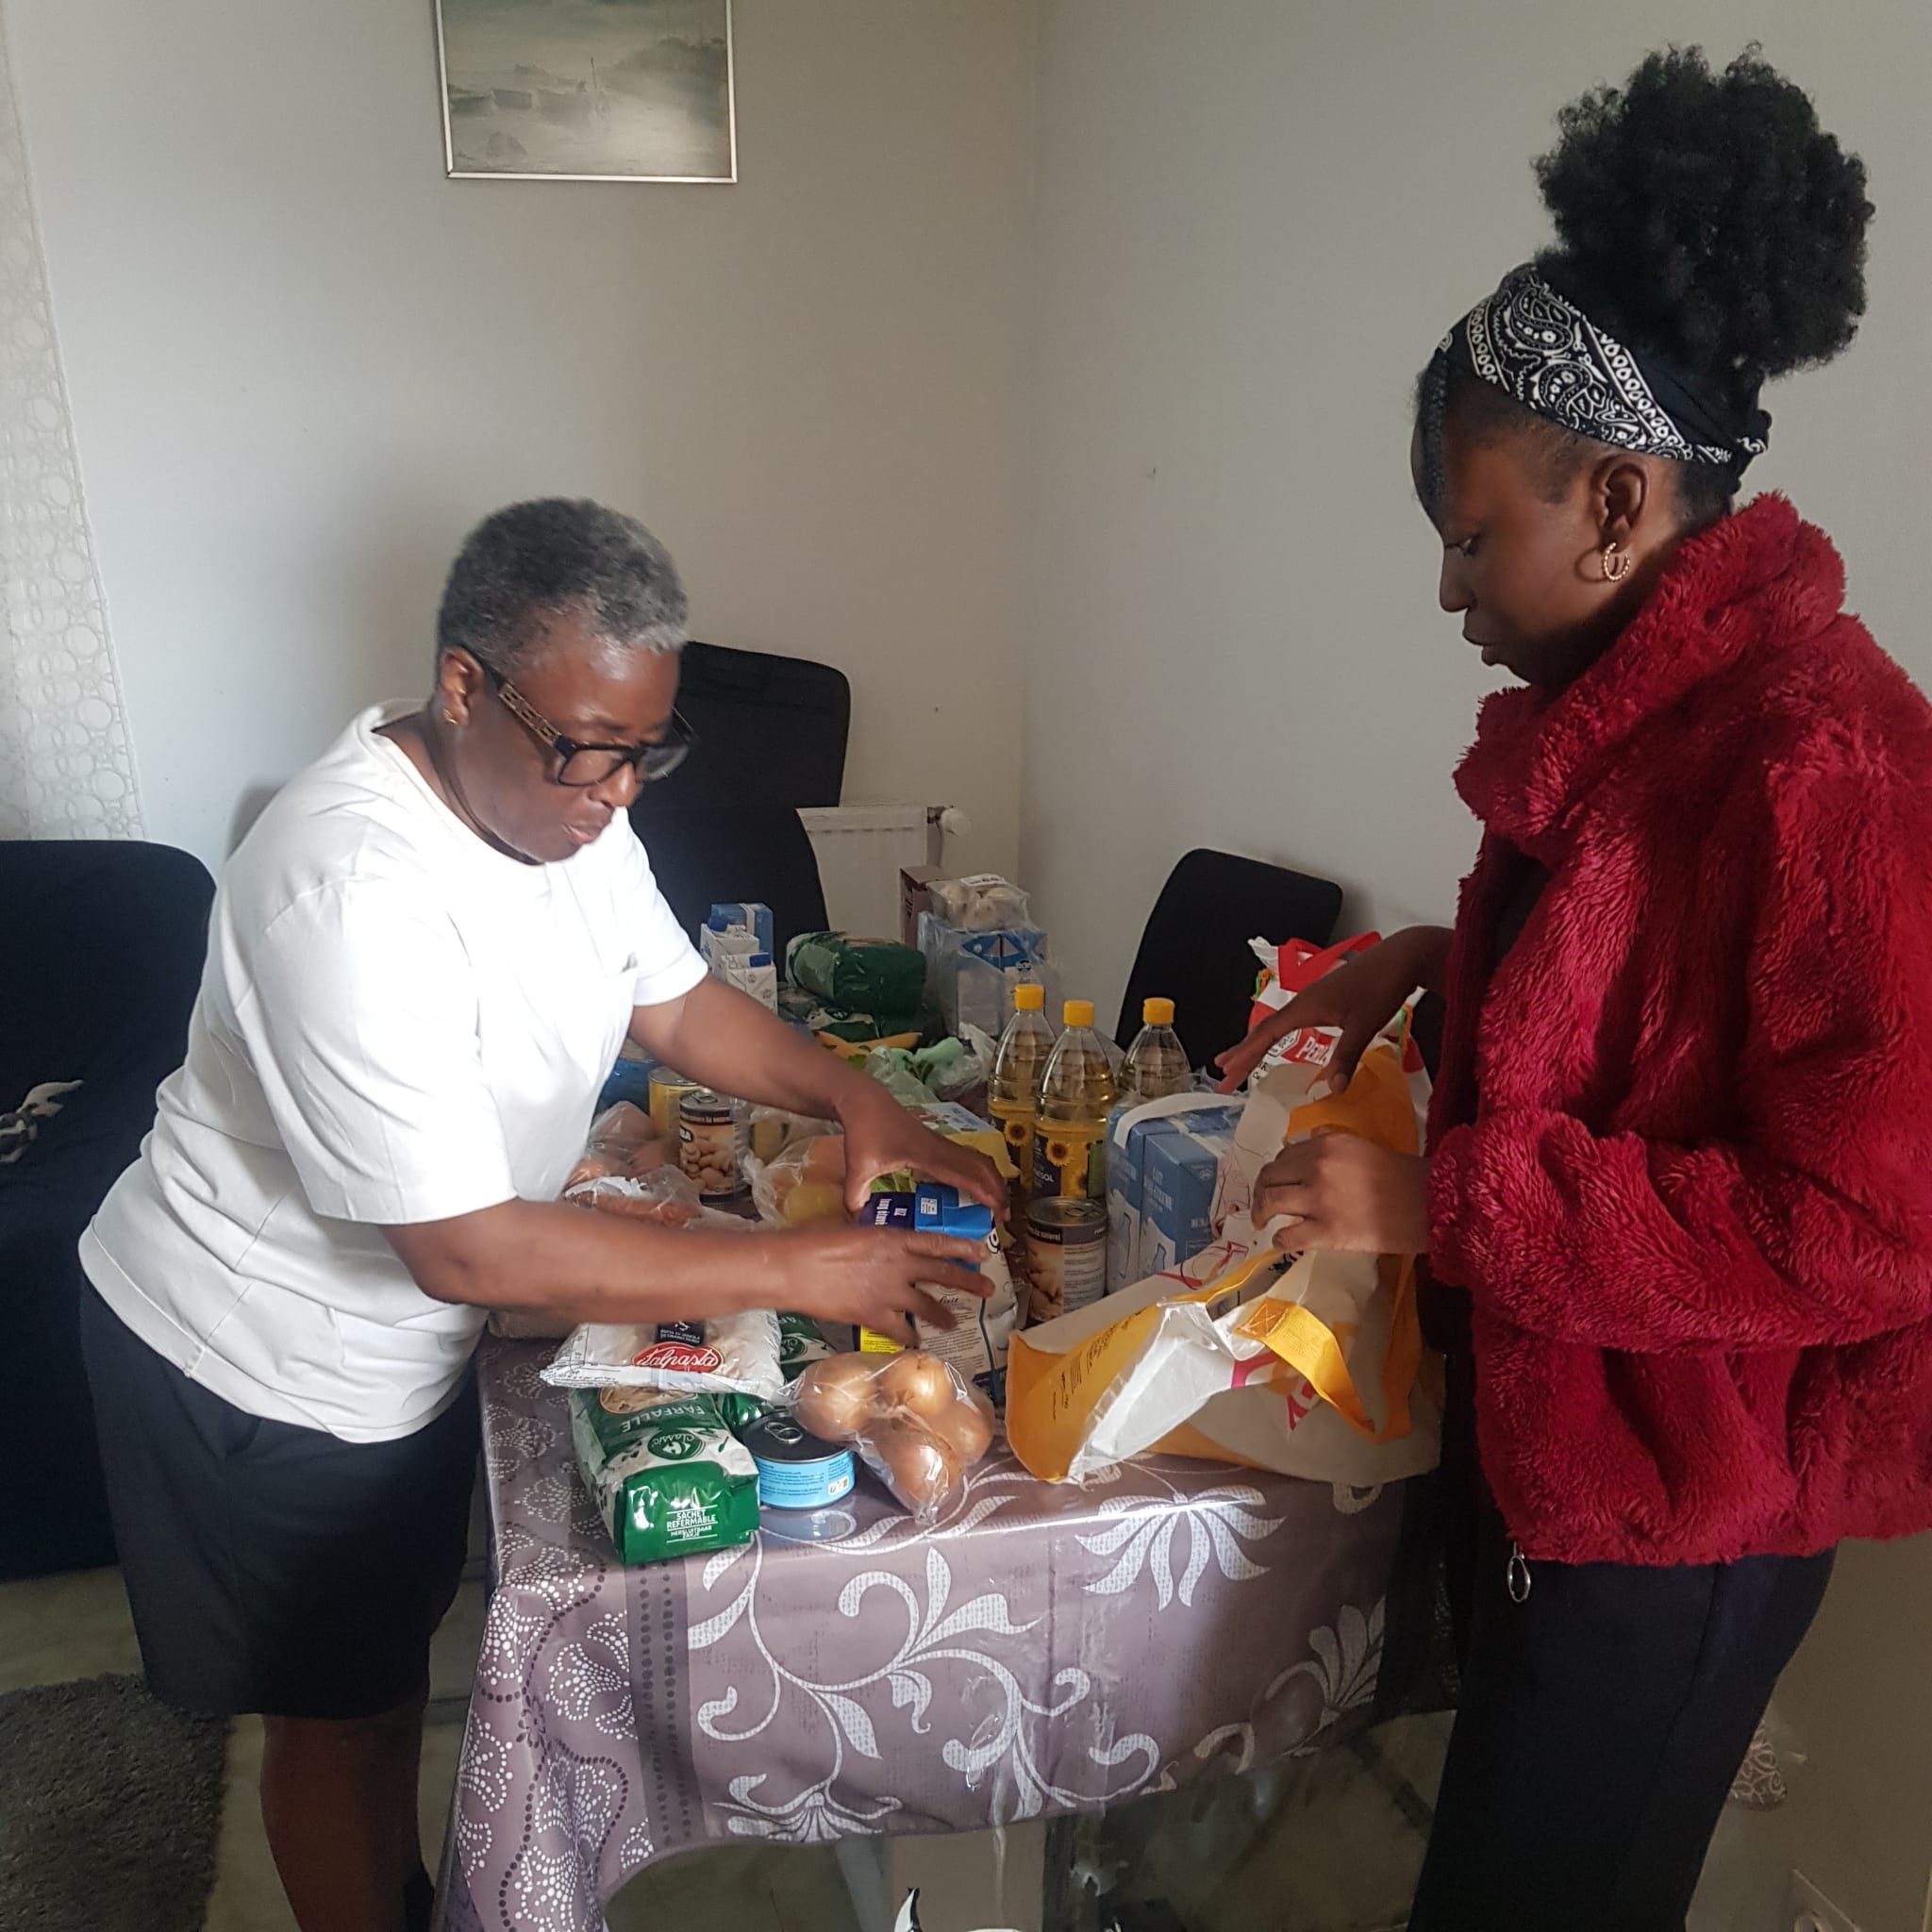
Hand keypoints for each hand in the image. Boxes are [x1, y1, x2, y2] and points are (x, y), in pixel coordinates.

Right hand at [773, 1222, 991, 1342]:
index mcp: (893, 1237)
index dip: (962, 1247)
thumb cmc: (813, 1240)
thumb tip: (880, 1247)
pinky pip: (901, 1330)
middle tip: (988, 1288)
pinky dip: (910, 1338)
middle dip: (968, 1282)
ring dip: (943, 1315)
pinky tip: (916, 1342)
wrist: (793, 1267)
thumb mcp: (851, 1230)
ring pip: (928, 1305)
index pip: (937, 1241)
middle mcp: (898, 1264)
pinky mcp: (874, 1315)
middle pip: (943, 1273)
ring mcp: (889, 1292)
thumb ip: (874, 1241)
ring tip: (955, 1322)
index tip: (981, 1251)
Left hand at [836, 1083, 1006, 1217]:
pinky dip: (980, 1172)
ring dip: (992, 1179)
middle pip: (980, 1167)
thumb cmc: (863, 1132)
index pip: (965, 1175)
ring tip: (998, 1204)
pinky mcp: (937, 1142)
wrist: (865, 1101)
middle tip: (1003, 1216)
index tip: (997, 1213)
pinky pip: (967, 1157)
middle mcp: (940, 1148)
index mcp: (926, 1155)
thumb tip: (860, 1223)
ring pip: (977, 1160)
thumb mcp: (857, 1168)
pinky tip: (978, 1187)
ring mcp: (941, 1143)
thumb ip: (857, 1197)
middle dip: (997, 1190)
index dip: (985, 1192)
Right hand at [1214, 927, 1448, 1094]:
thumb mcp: (1364, 1025)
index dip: (1244, 1057)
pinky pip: (1289, 1020)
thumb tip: (1333, 1090)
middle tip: (1222, 1074)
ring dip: (1256, 1043)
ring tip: (1240, 1060)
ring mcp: (1313, 998)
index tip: (1226, 1076)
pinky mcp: (1325, 998)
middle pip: (1264, 1029)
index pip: (1265, 1035)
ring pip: (1275, 1024)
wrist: (1401, 957)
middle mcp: (1303, 1001)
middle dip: (1242, 1052)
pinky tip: (1278, 1041)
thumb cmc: (1382, 987)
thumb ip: (1346, 1056)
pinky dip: (1275, 1035)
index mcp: (1305, 1006)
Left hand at [1253, 1135, 1430, 1255]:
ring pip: (1270, 1202)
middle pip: (1270, 1176)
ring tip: (1263, 1221)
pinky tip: (1283, 1242)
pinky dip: (1280, 1240)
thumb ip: (1332, 1150)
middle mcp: (1317, 1167)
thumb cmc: (1405, 1177)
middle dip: (1261, 1190)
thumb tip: (1307, 1154)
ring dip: (1261, 1213)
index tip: (1277, 1181)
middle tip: (1263, 1203)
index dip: (1277, 1171)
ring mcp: (1319, 1200)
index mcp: (1326, 1144)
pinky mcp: (1327, 1232)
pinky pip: (1287, 1236)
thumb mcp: (1363, 1148)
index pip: (1284, 1155)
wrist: (1430, 1204)